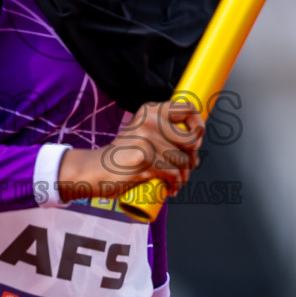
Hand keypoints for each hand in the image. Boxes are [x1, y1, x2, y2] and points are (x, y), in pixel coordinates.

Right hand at [58, 100, 204, 201]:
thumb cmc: (123, 156)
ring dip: (184, 176)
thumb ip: (164, 130)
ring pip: (184, 161)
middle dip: (193, 159)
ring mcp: (147, 139)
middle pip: (191, 139)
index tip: (196, 140)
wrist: (96, 170)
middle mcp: (150, 120)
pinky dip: (175, 185)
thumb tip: (197, 140)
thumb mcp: (142, 133)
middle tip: (186, 167)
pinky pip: (174, 174)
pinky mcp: (145, 159)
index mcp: (150, 110)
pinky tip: (170, 189)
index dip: (198, 125)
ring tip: (175, 181)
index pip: (188, 108)